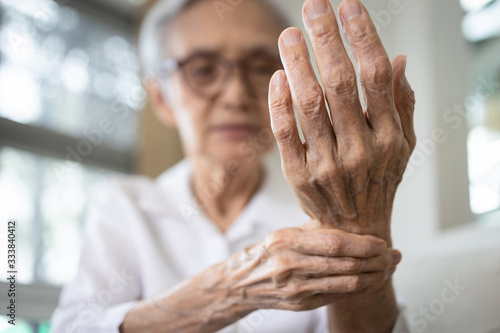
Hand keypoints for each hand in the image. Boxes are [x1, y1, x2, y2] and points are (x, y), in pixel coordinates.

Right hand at [221, 224, 400, 310]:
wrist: (243, 282)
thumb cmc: (268, 253)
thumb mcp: (287, 233)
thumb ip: (317, 229)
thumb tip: (357, 226)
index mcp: (285, 240)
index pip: (334, 242)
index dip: (364, 243)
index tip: (381, 242)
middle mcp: (289, 265)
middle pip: (345, 264)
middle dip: (376, 260)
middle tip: (393, 255)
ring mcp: (295, 288)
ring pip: (347, 283)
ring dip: (375, 276)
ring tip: (389, 268)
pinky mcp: (301, 304)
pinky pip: (340, 296)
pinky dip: (361, 289)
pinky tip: (373, 281)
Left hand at [268, 0, 415, 243]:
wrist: (354, 230)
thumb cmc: (378, 181)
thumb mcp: (403, 146)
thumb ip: (402, 103)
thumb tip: (398, 59)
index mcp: (389, 137)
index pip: (375, 76)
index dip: (362, 37)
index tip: (349, 6)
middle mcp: (360, 149)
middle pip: (340, 83)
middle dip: (326, 39)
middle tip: (314, 6)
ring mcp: (328, 164)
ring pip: (310, 104)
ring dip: (298, 64)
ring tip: (289, 34)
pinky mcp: (299, 175)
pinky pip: (286, 134)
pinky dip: (280, 104)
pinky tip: (277, 77)